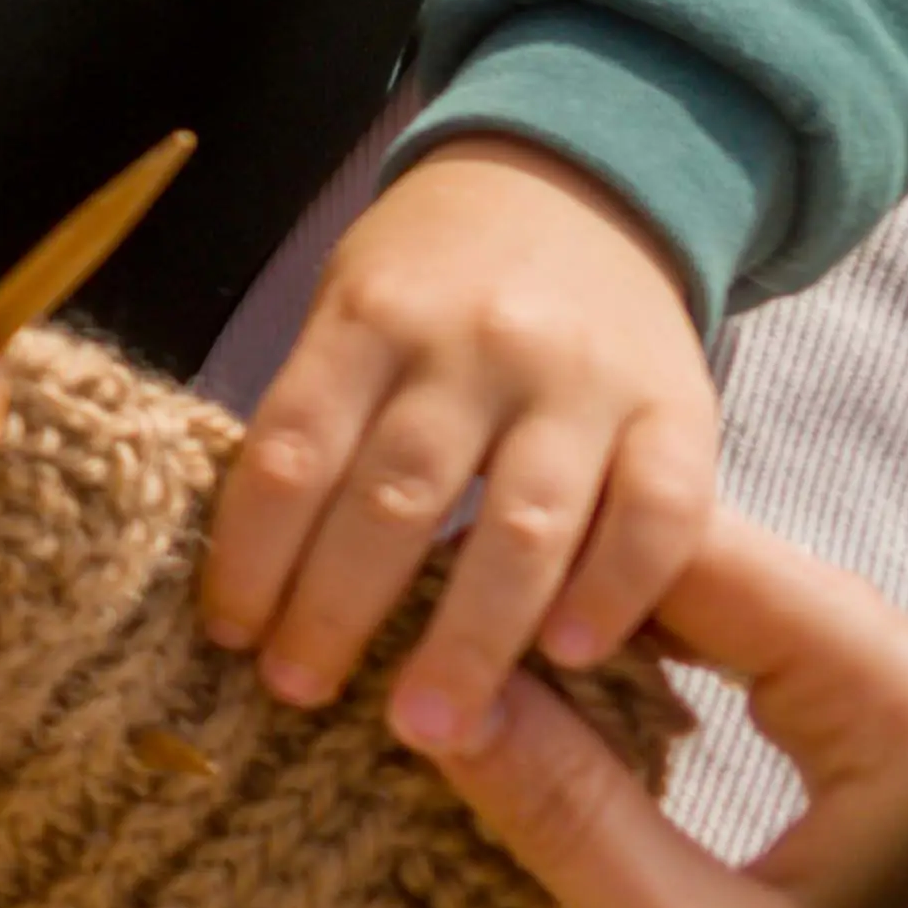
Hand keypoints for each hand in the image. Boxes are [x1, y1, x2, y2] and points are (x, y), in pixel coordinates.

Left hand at [199, 138, 716, 751]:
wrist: (578, 180)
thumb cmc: (432, 275)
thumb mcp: (350, 306)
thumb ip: (318, 415)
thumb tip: (255, 574)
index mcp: (370, 317)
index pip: (290, 451)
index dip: (252, 553)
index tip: (227, 637)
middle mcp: (473, 345)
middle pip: (394, 497)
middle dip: (340, 610)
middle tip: (300, 695)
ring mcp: (582, 379)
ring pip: (523, 523)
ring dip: (472, 637)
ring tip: (429, 727)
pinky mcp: (680, 408)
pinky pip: (659, 512)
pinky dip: (619, 590)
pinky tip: (576, 658)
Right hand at [426, 511, 907, 907]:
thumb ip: (571, 818)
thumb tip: (432, 702)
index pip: (705, 560)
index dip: (550, 565)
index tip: (422, 597)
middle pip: (724, 570)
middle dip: (568, 593)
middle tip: (426, 623)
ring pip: (740, 610)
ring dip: (607, 630)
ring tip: (477, 658)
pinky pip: (770, 662)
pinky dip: (668, 669)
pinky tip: (573, 693)